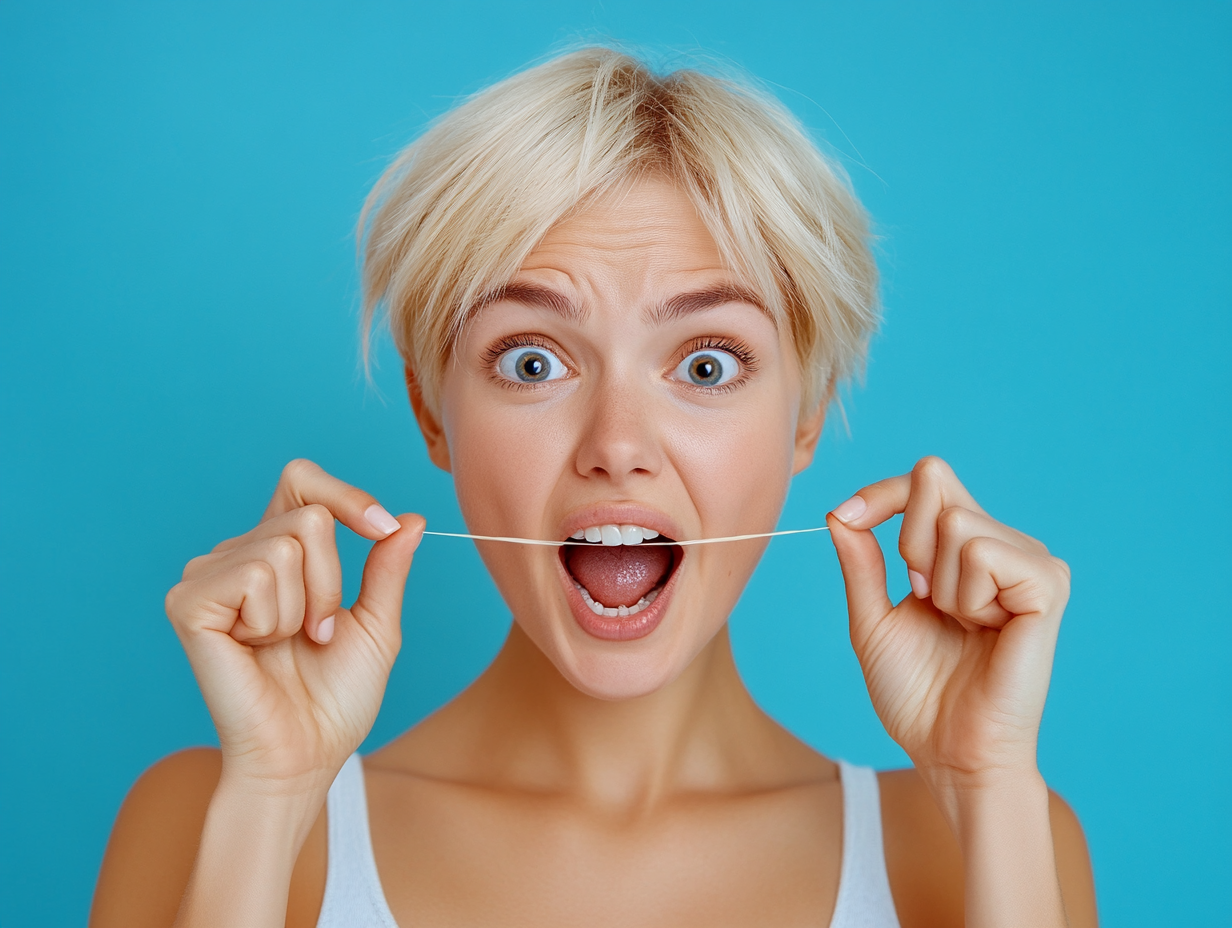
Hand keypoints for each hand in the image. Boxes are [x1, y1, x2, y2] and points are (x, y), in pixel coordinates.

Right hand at [165, 459, 423, 795]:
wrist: (307, 754)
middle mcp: (237, 555)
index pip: (302, 482)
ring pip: (286, 544)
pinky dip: (274, 618)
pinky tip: (257, 648)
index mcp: (277, 551)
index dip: (347, 496)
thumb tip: (411, 518)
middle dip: (332, 580)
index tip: (384, 528)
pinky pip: (256, 574)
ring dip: (306, 605)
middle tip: (318, 631)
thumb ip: (387, 568)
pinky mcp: (189, 604)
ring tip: (288, 644)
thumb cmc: (336, 698)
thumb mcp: (377, 622)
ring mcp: (207, 576)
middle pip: (309, 516)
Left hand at [827, 456, 1069, 788]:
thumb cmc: (917, 693)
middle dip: (908, 544)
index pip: (926, 479)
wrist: (950, 750)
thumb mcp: (872, 619)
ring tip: (962, 625)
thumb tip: (840, 512)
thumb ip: (861, 562)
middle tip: (925, 600)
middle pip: (936, 481)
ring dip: (939, 585)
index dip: (879, 493)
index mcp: (966, 547)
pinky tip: (986, 630)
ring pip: (955, 522)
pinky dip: (967, 596)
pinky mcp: (1048, 584)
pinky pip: (984, 552)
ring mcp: (1030, 561)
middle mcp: (1003, 543)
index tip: (846, 518)